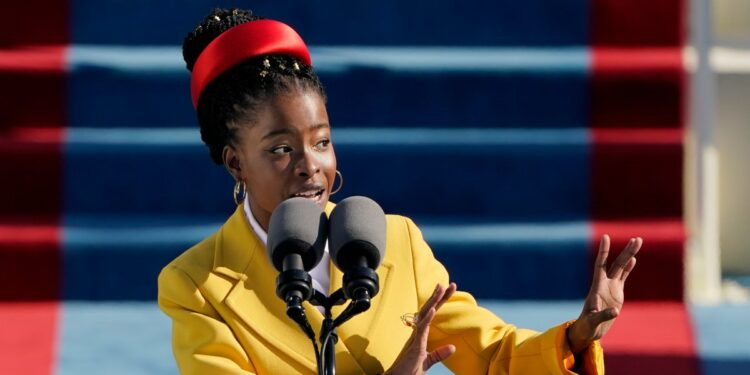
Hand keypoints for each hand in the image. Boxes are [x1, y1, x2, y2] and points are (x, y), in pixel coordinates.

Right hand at [385, 283, 457, 374]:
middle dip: (439, 297)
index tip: (449, 290)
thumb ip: (439, 354)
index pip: (432, 314)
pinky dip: (426, 319)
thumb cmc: (408, 372)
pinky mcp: (414, 346)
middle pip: (428, 310)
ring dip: (433, 302)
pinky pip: (421, 330)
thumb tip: (453, 347)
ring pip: (424, 315)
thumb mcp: (427, 362)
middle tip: (450, 284)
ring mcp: (415, 338)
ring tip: (441, 289)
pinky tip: (433, 310)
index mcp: (420, 335)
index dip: (440, 302)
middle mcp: (416, 333)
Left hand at [567, 235, 641, 352]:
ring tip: (638, 241)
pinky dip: (628, 268)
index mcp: (597, 287)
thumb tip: (615, 312)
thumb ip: (603, 316)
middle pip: (616, 264)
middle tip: (637, 239)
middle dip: (626, 251)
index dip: (604, 252)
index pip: (600, 264)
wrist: (589, 330)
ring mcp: (611, 287)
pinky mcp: (617, 293)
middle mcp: (604, 283)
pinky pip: (623, 277)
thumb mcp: (593, 322)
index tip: (605, 237)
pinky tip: (634, 259)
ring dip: (629, 255)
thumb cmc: (587, 325)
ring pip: (621, 268)